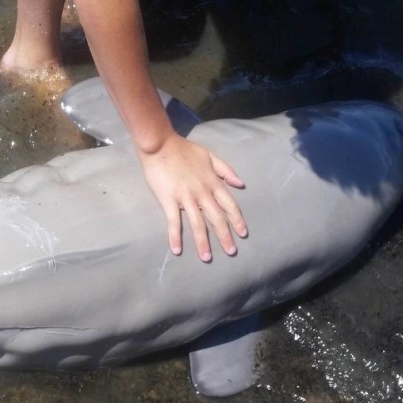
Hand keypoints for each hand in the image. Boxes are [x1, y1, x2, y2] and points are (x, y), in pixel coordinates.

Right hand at [138, 133, 247, 261]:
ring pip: (197, 224)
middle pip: (217, 218)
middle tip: (231, 252)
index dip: (237, 220)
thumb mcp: (209, 155)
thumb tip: (241, 184)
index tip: (242, 234)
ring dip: (202, 242)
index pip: (230, 205)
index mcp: (213, 182)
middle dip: (225, 236)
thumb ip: (226, 170)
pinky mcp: (168, 199)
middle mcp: (202, 192)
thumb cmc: (183, 149)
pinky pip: (174, 221)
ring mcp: (185, 197)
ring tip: (206, 258)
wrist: (160, 144)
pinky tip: (176, 250)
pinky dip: (175, 236)